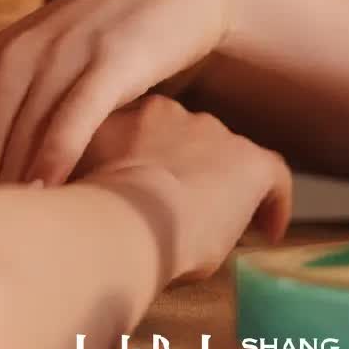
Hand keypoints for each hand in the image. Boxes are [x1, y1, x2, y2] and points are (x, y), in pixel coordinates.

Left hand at [0, 0, 253, 188]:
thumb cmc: (106, 41)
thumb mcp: (45, 68)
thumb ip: (9, 112)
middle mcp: (16, 52)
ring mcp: (62, 53)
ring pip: (22, 132)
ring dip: (8, 186)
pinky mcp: (108, 59)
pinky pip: (73, 116)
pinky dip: (56, 156)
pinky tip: (50, 196)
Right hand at [75, 94, 293, 285]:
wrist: (123, 218)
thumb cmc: (88, 214)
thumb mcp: (77, 186)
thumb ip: (89, 184)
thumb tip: (75, 205)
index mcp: (133, 117)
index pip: (154, 133)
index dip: (157, 162)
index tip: (153, 189)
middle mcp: (177, 116)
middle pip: (194, 141)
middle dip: (190, 173)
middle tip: (183, 214)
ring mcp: (216, 136)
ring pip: (229, 159)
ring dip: (224, 189)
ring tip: (221, 227)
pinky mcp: (250, 162)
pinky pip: (273, 179)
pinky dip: (273, 204)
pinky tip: (269, 232)